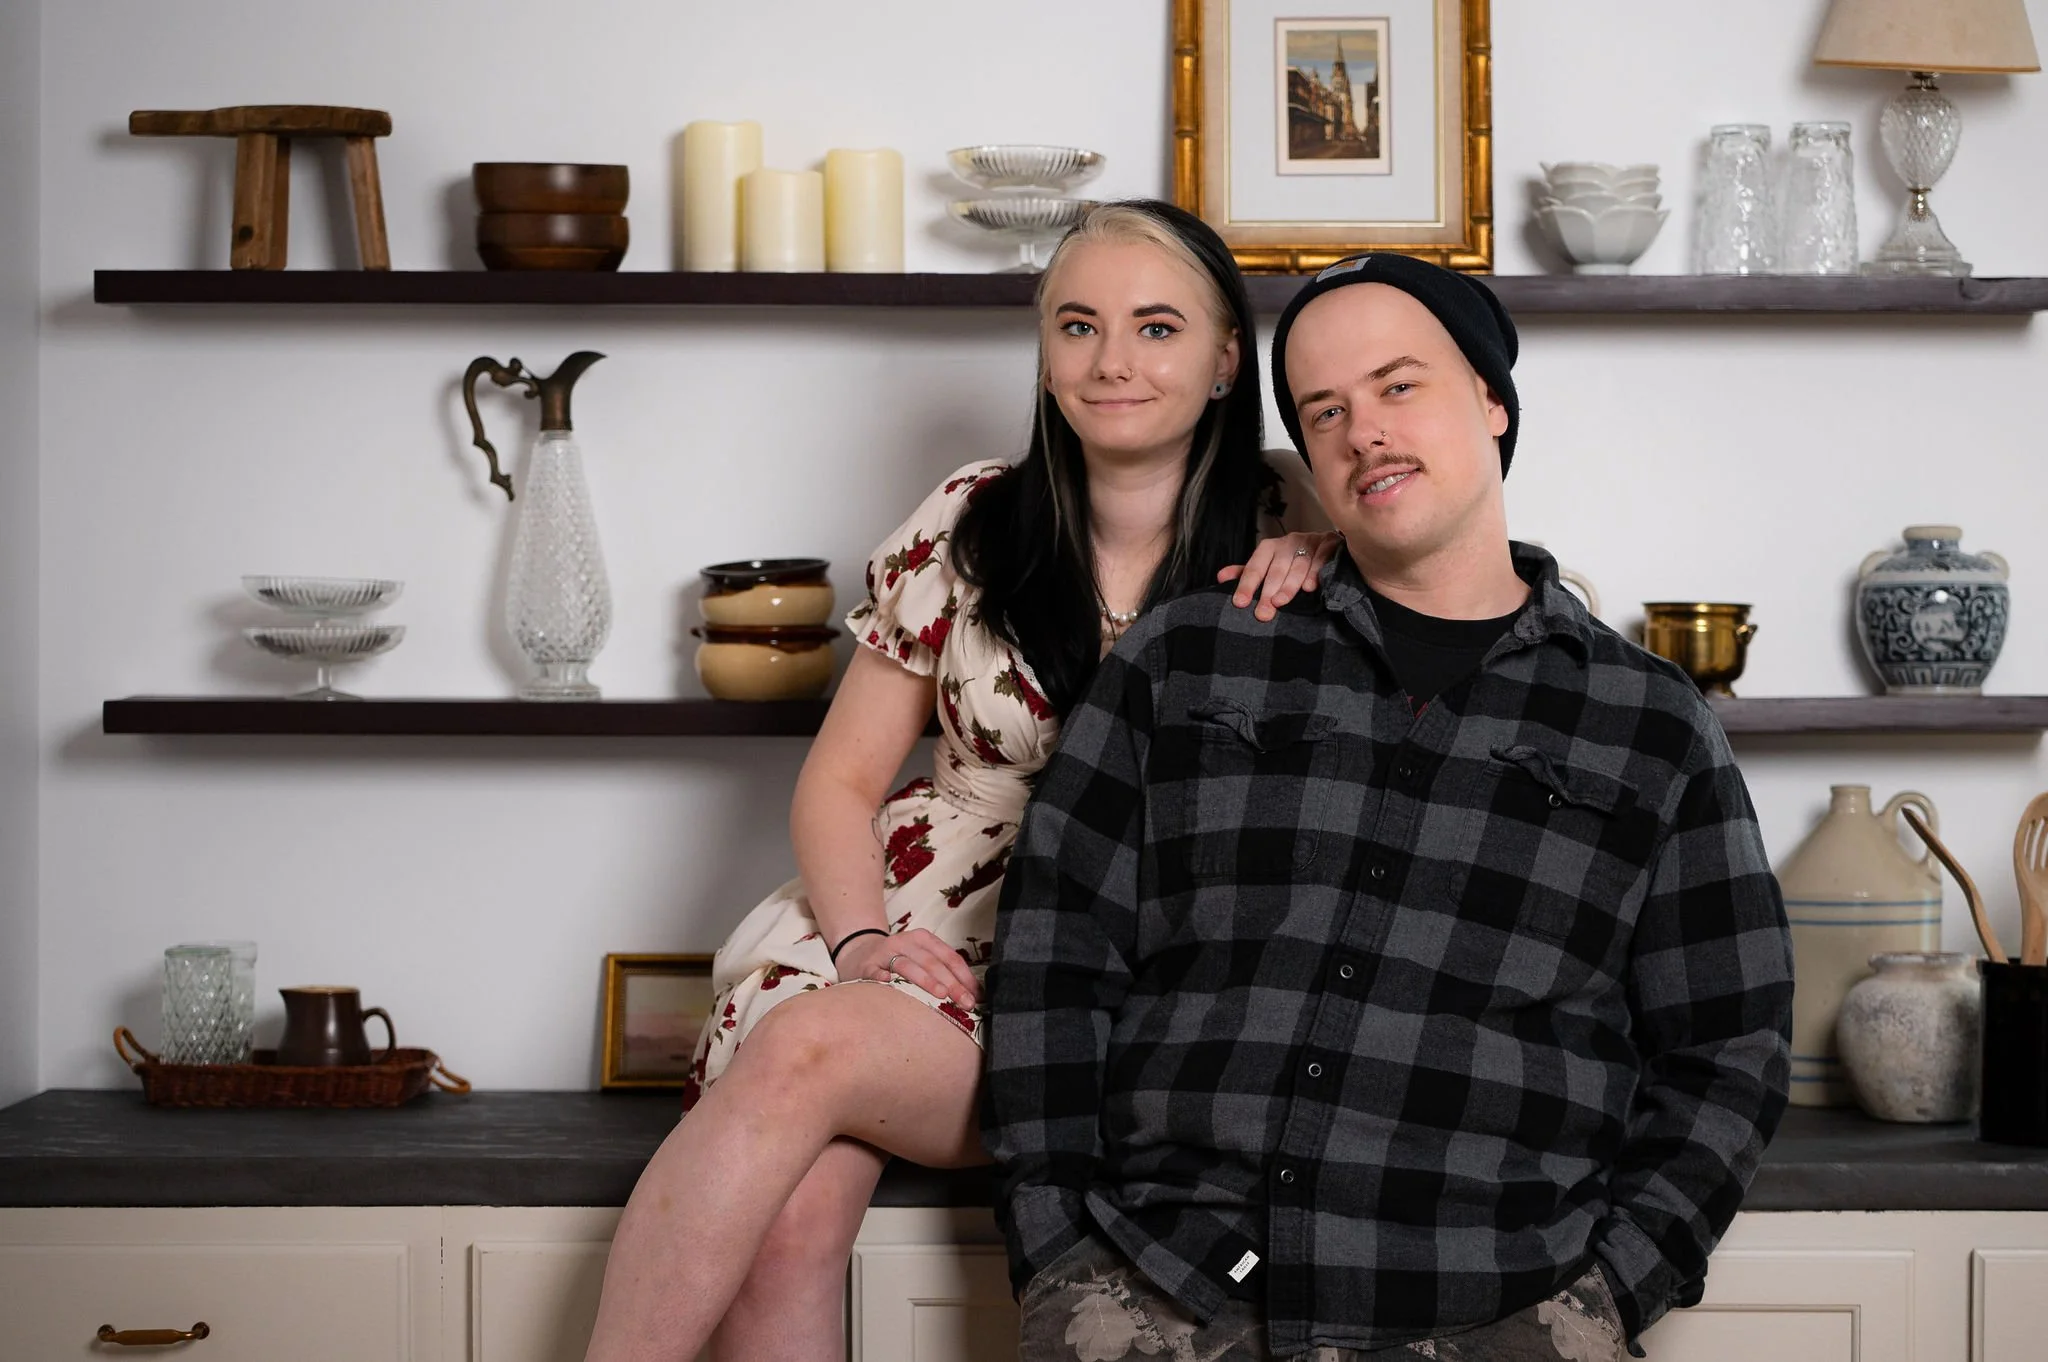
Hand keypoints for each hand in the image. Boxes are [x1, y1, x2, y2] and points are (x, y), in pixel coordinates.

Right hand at [836, 928, 979, 1004]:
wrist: (860, 953)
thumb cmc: (899, 961)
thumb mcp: (921, 958)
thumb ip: (943, 972)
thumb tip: (973, 995)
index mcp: (923, 939)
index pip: (949, 957)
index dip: (965, 976)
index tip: (976, 996)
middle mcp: (905, 942)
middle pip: (933, 963)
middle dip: (952, 984)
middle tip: (965, 1003)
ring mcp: (885, 953)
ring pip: (908, 966)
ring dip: (926, 980)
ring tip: (941, 995)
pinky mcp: (867, 966)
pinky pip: (875, 972)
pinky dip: (883, 978)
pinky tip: (890, 985)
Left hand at [1217, 531, 1343, 621]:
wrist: (1325, 545)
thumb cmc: (1291, 561)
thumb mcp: (1268, 565)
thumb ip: (1247, 573)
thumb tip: (1220, 578)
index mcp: (1270, 547)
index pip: (1255, 567)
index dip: (1247, 585)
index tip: (1240, 603)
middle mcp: (1289, 542)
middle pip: (1277, 568)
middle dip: (1269, 591)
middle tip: (1263, 612)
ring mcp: (1311, 541)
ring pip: (1298, 565)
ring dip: (1290, 584)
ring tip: (1281, 601)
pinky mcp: (1330, 544)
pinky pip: (1322, 558)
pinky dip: (1316, 572)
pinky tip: (1311, 587)